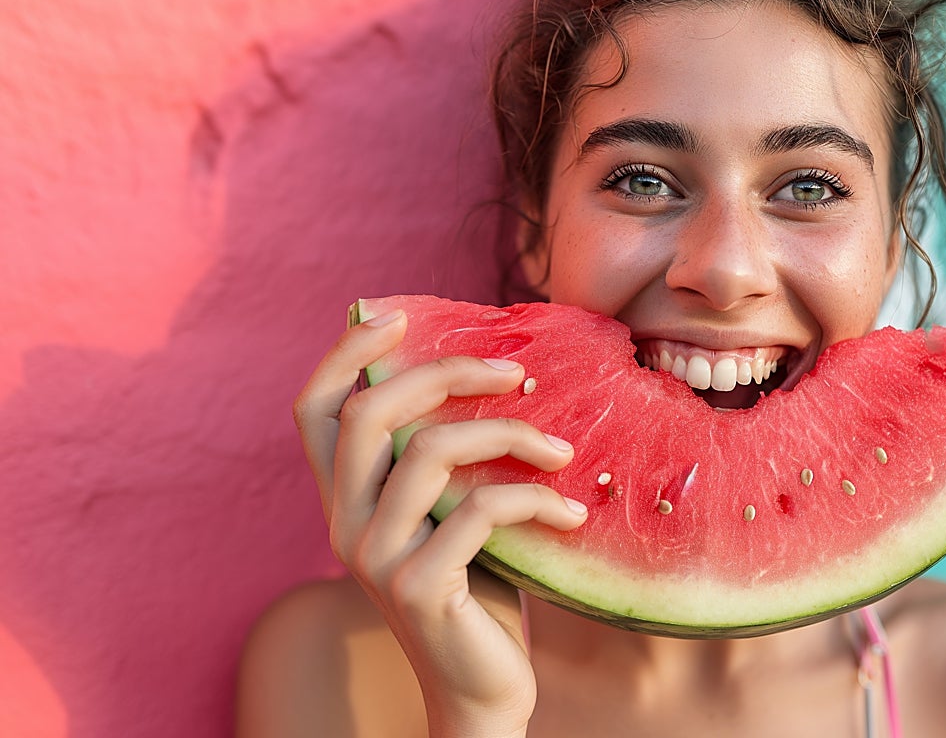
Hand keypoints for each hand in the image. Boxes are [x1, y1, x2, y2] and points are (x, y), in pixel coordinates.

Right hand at [293, 308, 587, 737]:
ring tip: (564, 450)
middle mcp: (344, 523)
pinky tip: (572, 515)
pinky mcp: (418, 587)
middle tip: (514, 371)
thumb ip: (449, 461)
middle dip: (445, 373)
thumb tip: (497, 373)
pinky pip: (481, 510)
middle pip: (371, 412)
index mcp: (346, 499)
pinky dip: (537, 501)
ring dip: (511, 436)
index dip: (344, 354)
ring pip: (431, 452)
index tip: (399, 316)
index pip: (314, 411)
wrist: (481, 688)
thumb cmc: (479, 588)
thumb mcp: (454, 512)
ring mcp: (375, 557)